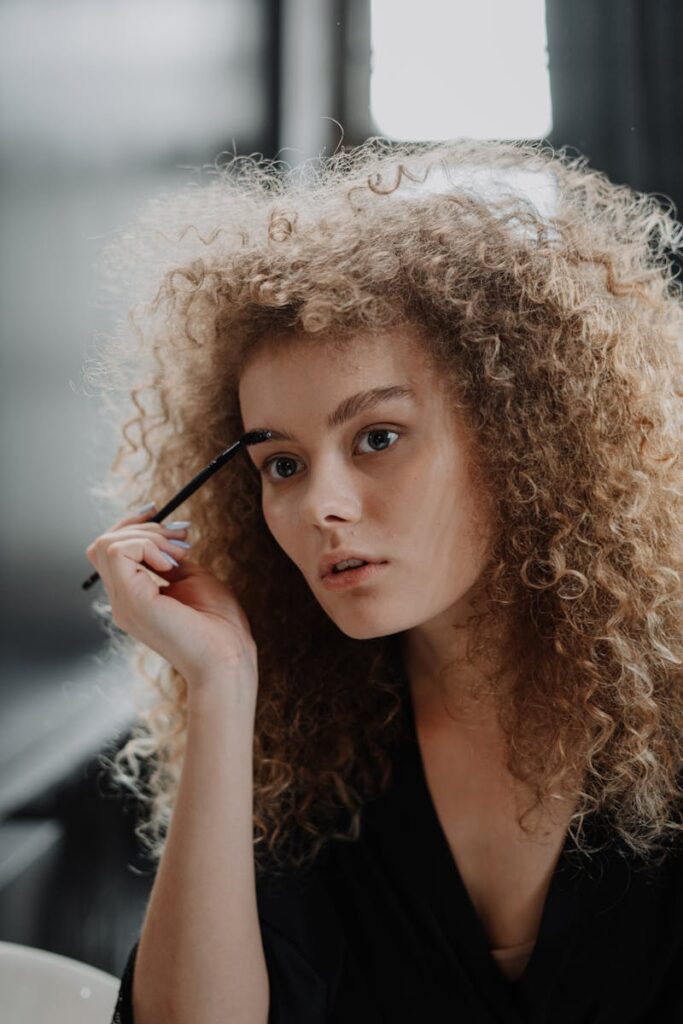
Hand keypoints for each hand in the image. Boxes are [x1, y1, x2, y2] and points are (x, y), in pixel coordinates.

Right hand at [85, 507, 257, 687]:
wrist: (227, 658)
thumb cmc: (219, 625)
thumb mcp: (191, 579)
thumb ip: (170, 559)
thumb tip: (163, 534)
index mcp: (134, 598)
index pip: (110, 552)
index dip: (132, 526)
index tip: (162, 515)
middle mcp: (122, 601)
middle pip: (102, 544)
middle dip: (143, 527)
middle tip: (181, 538)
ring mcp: (122, 602)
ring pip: (107, 543)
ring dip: (147, 535)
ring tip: (178, 552)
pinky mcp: (131, 600)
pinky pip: (118, 552)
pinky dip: (146, 546)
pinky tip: (170, 564)